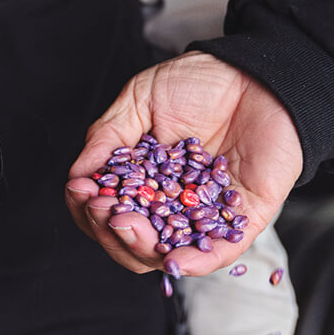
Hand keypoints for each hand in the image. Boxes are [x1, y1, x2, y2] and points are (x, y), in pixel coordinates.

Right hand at [64, 51, 301, 276]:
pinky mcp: (242, 218)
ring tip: (126, 224)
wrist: (256, 72)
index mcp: (143, 178)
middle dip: (109, 231)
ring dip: (140, 248)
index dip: (89, 208)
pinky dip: (195, 261)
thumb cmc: (199, 82)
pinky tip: (172, 258)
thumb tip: (77, 175)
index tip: (83, 191)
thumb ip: (107, 137)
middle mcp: (170, 201)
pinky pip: (219, 252)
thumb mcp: (138, 100)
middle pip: (131, 239)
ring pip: (168, 253)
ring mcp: (204, 213)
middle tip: (101, 207)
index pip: (108, 208)